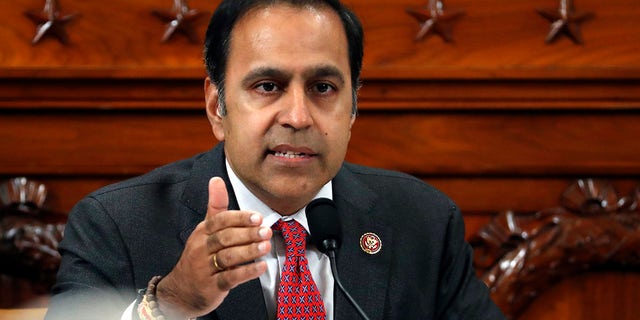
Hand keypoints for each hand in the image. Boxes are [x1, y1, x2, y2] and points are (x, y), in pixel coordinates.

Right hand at [156, 177, 271, 317]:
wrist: (182, 291)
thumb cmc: (200, 256)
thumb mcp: (205, 230)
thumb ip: (215, 206)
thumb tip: (216, 179)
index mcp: (202, 232)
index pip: (220, 221)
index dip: (239, 218)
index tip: (257, 217)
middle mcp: (202, 248)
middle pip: (225, 238)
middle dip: (247, 234)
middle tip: (266, 231)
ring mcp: (205, 268)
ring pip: (228, 258)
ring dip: (249, 251)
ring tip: (266, 246)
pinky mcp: (212, 287)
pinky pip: (230, 278)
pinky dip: (247, 272)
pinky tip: (261, 267)